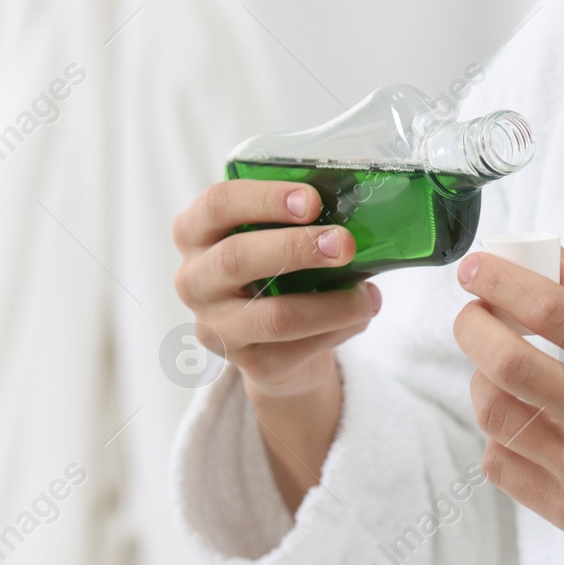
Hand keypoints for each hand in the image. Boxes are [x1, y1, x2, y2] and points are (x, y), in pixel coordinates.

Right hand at [171, 180, 381, 509]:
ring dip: (332, 304)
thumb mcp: (279, 239)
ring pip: (275, 316)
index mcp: (197, 234)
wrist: (279, 345)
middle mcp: (194, 281)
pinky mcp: (250, 365)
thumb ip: (302, 222)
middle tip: (345, 243)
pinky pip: (300, 348)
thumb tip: (360, 206)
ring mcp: (217, 328)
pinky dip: (340, 329)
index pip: (218, 205)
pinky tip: (361, 314)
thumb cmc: (282, 272)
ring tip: (368, 296)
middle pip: (236, 258)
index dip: (264, 199)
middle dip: (296, 248)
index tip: (312, 200)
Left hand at [454, 249, 563, 564]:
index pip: (554, 311)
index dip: (501, 281)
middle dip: (472, 327)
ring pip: (493, 412)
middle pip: (508, 362)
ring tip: (498, 371)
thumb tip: (550, 259)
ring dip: (481, 380)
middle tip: (473, 316)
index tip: (475, 268)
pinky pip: (499, 463)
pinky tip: (520, 426)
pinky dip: (497, 435)